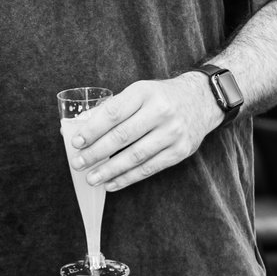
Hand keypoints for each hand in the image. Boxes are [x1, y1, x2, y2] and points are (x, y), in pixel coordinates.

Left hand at [64, 73, 223, 191]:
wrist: (201, 100)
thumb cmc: (160, 97)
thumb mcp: (138, 92)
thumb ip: (110, 109)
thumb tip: (78, 127)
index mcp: (144, 92)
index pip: (113, 113)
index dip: (92, 129)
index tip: (76, 142)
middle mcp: (160, 111)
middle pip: (122, 136)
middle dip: (96, 152)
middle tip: (78, 163)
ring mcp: (172, 132)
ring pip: (135, 156)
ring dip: (110, 170)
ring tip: (92, 178)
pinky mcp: (180, 151)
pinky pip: (149, 168)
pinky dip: (128, 178)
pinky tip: (112, 183)